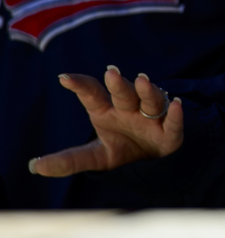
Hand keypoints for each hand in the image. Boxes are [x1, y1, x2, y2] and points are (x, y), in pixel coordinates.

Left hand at [29, 67, 182, 176]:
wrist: (156, 160)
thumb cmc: (123, 149)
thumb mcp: (96, 157)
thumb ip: (69, 160)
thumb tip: (35, 166)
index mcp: (107, 112)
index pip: (93, 95)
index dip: (81, 85)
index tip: (64, 78)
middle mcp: (130, 110)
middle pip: (124, 93)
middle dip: (118, 83)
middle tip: (111, 72)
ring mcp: (151, 119)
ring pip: (150, 101)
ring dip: (147, 90)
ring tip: (142, 80)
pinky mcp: (170, 133)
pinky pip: (173, 121)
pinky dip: (175, 114)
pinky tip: (176, 104)